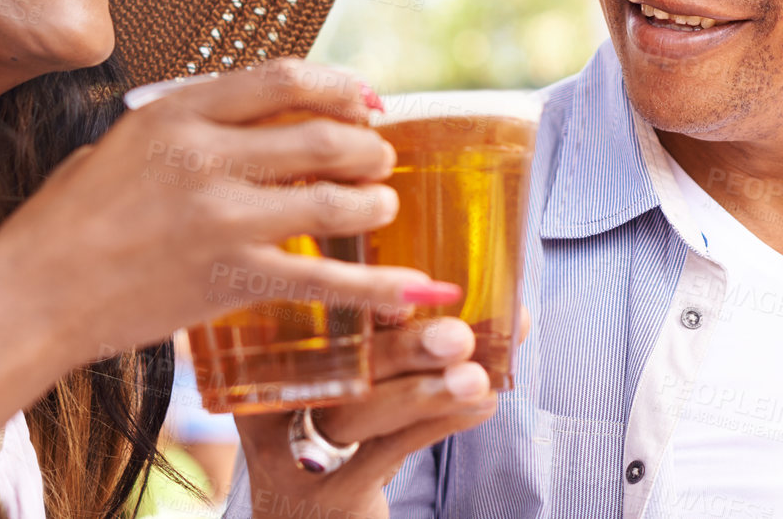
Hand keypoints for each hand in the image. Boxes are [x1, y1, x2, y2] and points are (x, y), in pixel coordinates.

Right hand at [0, 58, 457, 359]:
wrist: (33, 295)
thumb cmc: (65, 221)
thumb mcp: (120, 144)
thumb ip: (185, 127)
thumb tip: (249, 119)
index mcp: (177, 113)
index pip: (284, 78)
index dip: (339, 85)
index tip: (364, 100)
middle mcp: (205, 156)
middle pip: (322, 133)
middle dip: (366, 146)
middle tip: (379, 157)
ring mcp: (221, 218)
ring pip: (333, 199)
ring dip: (373, 203)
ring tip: (382, 208)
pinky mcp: (230, 278)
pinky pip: (324, 279)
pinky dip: (378, 285)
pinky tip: (414, 289)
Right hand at [234, 310, 532, 517]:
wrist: (311, 514)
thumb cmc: (346, 426)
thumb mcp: (357, 377)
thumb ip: (413, 335)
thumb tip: (513, 311)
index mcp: (269, 349)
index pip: (312, 315)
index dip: (360, 297)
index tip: (415, 286)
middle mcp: (272, 394)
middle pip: (336, 363)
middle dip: (402, 346)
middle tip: (457, 335)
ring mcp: (294, 447)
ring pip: (360, 412)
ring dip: (426, 392)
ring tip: (476, 377)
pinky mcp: (331, 488)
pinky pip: (389, 451)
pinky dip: (438, 424)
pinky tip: (479, 407)